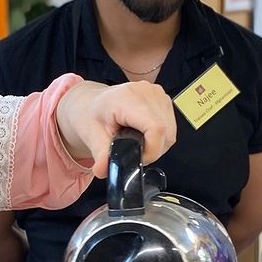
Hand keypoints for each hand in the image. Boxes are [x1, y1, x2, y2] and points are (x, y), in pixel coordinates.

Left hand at [55, 80, 176, 176]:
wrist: (91, 103)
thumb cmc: (92, 116)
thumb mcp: (91, 136)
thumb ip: (100, 155)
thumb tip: (103, 170)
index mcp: (126, 98)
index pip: (156, 128)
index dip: (152, 150)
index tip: (139, 159)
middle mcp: (145, 92)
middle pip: (166, 131)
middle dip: (153, 150)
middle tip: (134, 153)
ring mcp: (156, 93)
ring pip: (170, 131)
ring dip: (158, 144)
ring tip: (137, 144)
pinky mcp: (162, 98)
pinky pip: (170, 125)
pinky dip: (160, 136)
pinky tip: (144, 135)